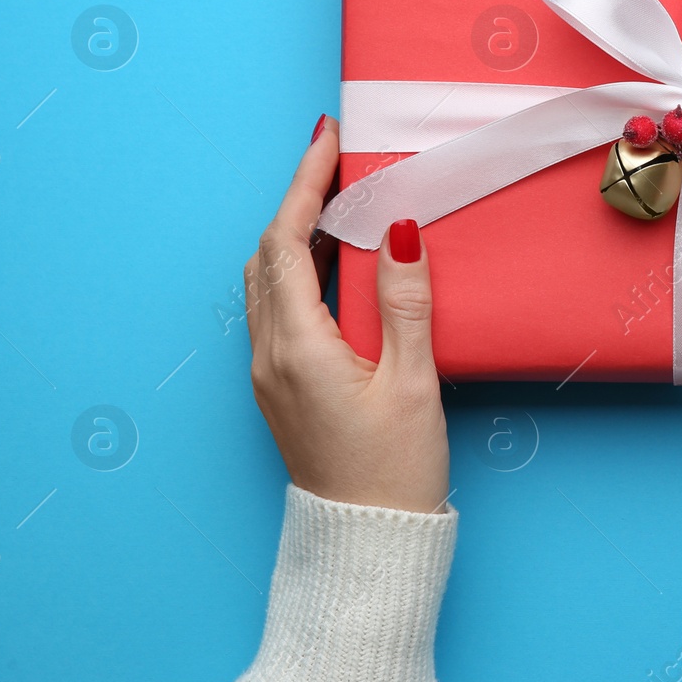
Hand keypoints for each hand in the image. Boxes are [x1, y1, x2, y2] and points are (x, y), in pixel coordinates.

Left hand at [244, 116, 449, 513]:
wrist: (367, 542)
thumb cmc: (393, 472)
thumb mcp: (412, 383)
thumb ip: (404, 303)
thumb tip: (398, 230)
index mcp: (297, 347)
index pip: (286, 241)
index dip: (303, 184)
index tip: (327, 140)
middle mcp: (270, 355)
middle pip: (268, 254)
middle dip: (298, 201)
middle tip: (339, 164)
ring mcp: (270, 374)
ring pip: (269, 282)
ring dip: (298, 235)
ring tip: (342, 204)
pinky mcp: (283, 389)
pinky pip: (280, 310)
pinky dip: (302, 272)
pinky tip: (338, 267)